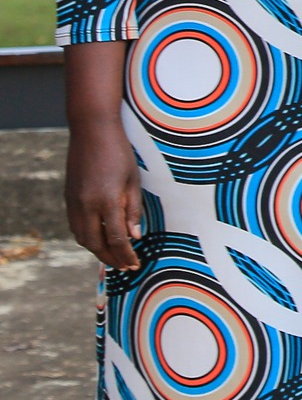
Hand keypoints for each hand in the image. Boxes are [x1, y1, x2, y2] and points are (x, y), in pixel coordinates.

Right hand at [66, 119, 142, 269]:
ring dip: (98, 251)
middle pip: (96, 244)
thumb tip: (134, 237)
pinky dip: (87, 238)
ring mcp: (74, 203)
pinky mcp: (69, 199)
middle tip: (126, 267)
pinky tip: (99, 240)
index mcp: (107, 201)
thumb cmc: (119, 153)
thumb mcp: (133, 180)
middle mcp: (86, 206)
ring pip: (83, 238)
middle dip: (111, 259)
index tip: (135, 264)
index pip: (116, 239)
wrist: (91, 132)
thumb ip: (133, 210)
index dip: (126, 254)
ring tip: (114, 258)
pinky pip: (76, 227)